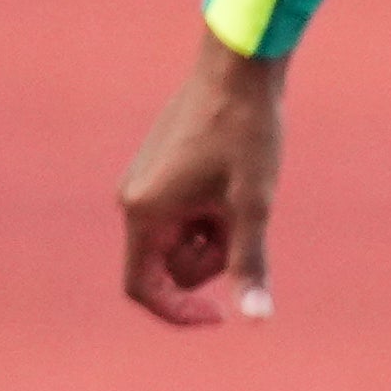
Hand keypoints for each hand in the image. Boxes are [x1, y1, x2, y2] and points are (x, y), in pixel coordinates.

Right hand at [118, 42, 284, 323]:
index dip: (178, 311)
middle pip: (170, 266)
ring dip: (217, 235)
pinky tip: (235, 182)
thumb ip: (249, 264)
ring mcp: (145, 186)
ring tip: (242, 194)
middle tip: (247, 220)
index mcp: (145, 213)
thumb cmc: (247, 134)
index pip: (143, 287)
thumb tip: (256, 318)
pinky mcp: (159, 173)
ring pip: (181, 242)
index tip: (221, 316)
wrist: (238, 72)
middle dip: (212, 258)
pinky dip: (213, 215)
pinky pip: (184, 216)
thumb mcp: (255, 205)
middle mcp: (134, 201)